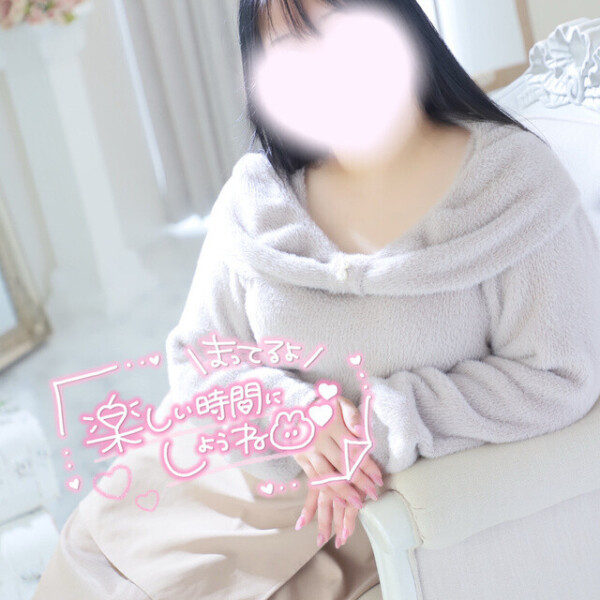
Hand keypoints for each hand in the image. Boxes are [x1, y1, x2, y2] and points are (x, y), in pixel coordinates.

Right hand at [293, 395, 383, 545]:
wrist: (295, 405)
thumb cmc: (325, 406)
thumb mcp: (340, 403)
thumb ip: (352, 415)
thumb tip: (360, 432)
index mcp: (333, 426)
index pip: (354, 449)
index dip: (368, 466)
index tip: (379, 479)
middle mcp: (321, 440)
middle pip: (343, 465)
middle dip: (359, 482)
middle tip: (373, 495)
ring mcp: (309, 450)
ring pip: (327, 475)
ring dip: (343, 491)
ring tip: (356, 503)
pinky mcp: (301, 458)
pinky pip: (314, 477)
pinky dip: (326, 490)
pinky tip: (337, 499)